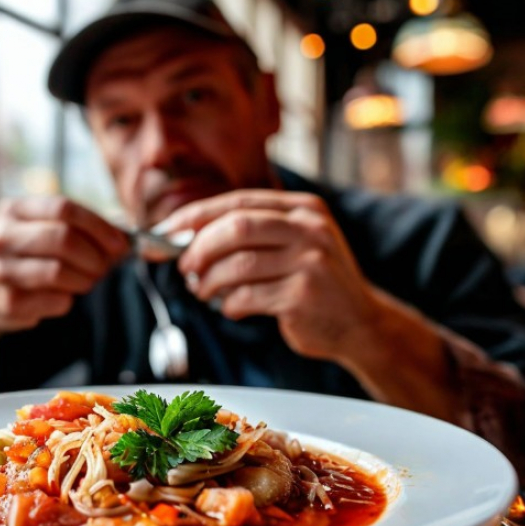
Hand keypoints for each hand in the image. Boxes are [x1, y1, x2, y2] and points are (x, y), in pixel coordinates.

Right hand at [0, 196, 129, 333]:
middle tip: (105, 267)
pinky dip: (68, 301)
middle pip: (64, 239)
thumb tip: (124, 240)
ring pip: (60, 272)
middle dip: (95, 256)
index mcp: (13, 210)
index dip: (99, 226)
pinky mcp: (7, 303)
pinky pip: (56, 301)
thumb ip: (75, 229)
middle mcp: (2, 237)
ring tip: (87, 281)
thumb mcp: (36, 231)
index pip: (64, 208)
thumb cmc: (20, 259)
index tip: (119, 243)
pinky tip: (61, 297)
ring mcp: (1, 271)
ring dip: (85, 280)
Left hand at [166, 189, 382, 363]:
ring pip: (238, 265)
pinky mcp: (304, 294)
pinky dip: (229, 305)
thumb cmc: (312, 283)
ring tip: (204, 292)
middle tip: (183, 267)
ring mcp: (310, 260)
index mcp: (303, 208)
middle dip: (199, 248)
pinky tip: (232, 309)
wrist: (360, 323)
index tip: (164, 232)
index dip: (194, 216)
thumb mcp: (292, 246)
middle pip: (236, 227)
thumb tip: (183, 240)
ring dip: (210, 281)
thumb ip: (249, 236)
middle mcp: (310, 228)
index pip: (237, 202)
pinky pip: (248, 296)